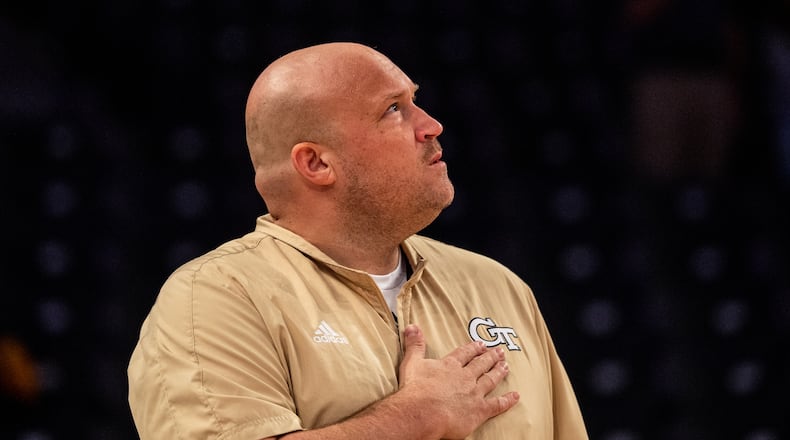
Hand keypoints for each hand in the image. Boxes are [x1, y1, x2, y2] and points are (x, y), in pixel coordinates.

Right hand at [397, 324, 519, 438]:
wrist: (422, 412)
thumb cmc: (415, 390)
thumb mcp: (412, 363)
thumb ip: (414, 345)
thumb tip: (412, 326)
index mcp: (450, 366)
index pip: (464, 354)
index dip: (473, 348)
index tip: (481, 344)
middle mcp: (465, 377)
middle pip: (480, 364)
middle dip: (490, 357)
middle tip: (499, 351)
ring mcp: (474, 393)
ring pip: (490, 380)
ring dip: (499, 372)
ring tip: (505, 366)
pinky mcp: (479, 410)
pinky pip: (497, 404)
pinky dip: (507, 400)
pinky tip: (516, 396)